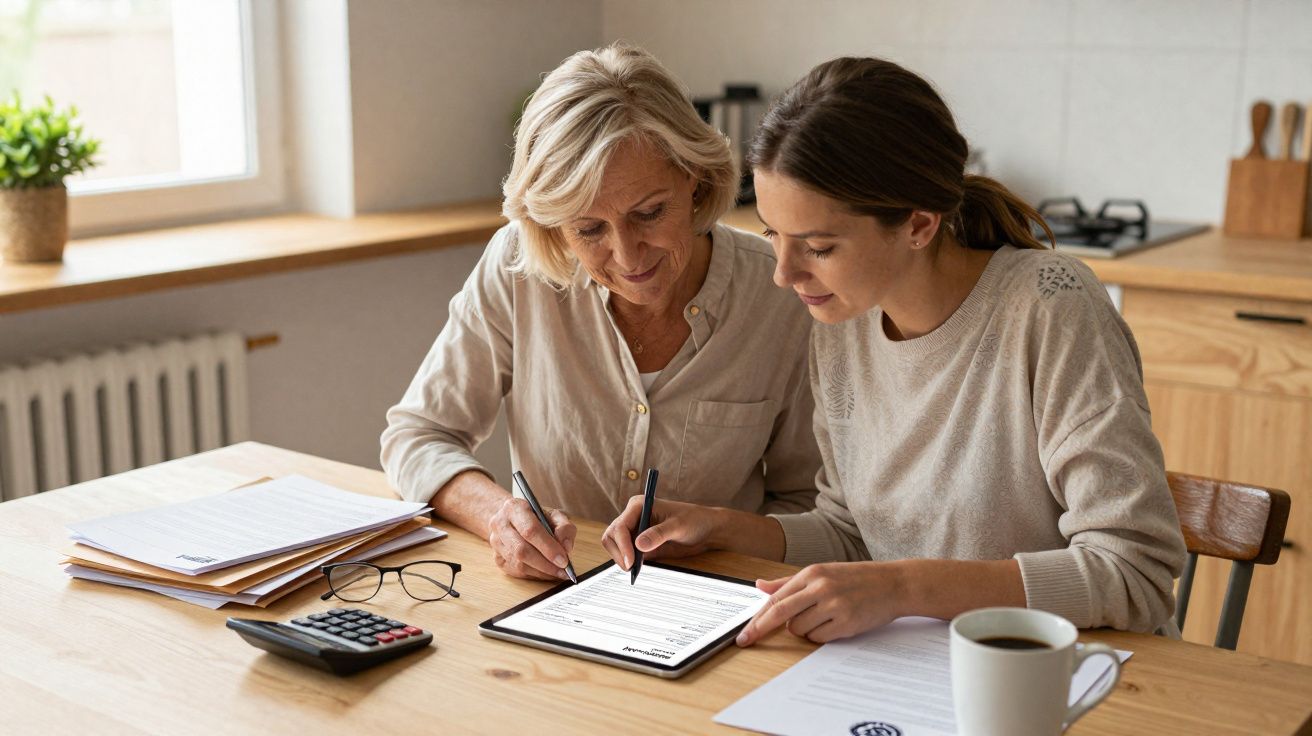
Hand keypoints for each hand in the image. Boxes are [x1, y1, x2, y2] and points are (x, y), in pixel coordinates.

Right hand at [486, 497, 576, 580]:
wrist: (512, 519)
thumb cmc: (535, 517)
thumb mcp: (553, 515)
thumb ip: (564, 528)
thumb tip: (566, 547)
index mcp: (514, 508)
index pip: (530, 530)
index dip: (548, 547)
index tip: (564, 560)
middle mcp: (500, 524)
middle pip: (522, 550)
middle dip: (545, 564)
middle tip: (563, 570)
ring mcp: (496, 542)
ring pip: (518, 564)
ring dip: (541, 571)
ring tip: (558, 573)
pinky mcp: (497, 558)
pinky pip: (516, 572)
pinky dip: (534, 574)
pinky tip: (546, 572)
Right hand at [601, 497, 721, 569]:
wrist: (706, 530)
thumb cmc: (694, 520)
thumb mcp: (678, 526)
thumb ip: (659, 534)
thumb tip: (639, 545)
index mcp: (638, 506)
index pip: (620, 526)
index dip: (622, 545)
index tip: (631, 561)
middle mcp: (633, 517)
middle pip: (612, 536)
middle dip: (618, 552)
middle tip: (631, 568)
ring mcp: (635, 531)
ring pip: (615, 546)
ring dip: (621, 558)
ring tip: (635, 569)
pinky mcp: (640, 544)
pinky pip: (627, 554)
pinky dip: (628, 562)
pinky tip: (638, 569)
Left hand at [735, 562, 906, 645]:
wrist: (893, 583)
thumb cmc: (856, 578)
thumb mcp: (822, 573)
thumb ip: (788, 581)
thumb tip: (759, 585)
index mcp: (811, 573)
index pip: (775, 599)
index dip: (756, 618)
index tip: (744, 634)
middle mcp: (820, 587)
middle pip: (779, 614)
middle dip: (760, 629)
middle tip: (746, 641)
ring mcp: (834, 604)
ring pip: (799, 629)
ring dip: (804, 630)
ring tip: (822, 618)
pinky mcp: (847, 622)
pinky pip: (819, 638)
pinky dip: (821, 636)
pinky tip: (835, 624)